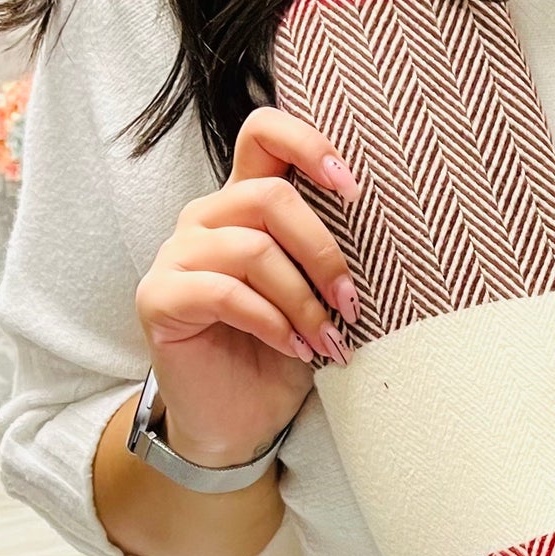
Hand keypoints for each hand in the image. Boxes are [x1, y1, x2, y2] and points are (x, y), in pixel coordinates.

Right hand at [134, 108, 360, 468]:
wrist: (241, 422)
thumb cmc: (287, 353)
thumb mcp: (322, 296)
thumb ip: (334, 253)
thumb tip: (395, 231)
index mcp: (247, 204)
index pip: (264, 133)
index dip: (309, 144)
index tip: (354, 189)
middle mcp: (207, 218)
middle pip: (270, 196)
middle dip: (323, 251)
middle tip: (351, 302)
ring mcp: (177, 255)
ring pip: (252, 248)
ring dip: (302, 298)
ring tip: (327, 338)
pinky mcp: (158, 297)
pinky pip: (223, 292)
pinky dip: (270, 322)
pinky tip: (294, 349)